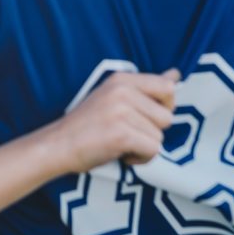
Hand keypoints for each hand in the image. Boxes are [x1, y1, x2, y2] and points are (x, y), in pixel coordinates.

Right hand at [54, 69, 179, 172]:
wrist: (58, 145)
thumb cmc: (87, 125)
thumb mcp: (114, 97)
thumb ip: (146, 87)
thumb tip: (176, 75)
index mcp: (121, 79)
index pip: (167, 87)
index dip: (164, 106)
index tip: (144, 116)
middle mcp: (122, 91)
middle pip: (167, 116)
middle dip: (152, 131)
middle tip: (127, 132)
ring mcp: (121, 111)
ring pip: (160, 136)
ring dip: (144, 146)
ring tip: (121, 143)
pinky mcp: (122, 134)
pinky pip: (152, 151)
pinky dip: (140, 159)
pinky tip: (121, 154)